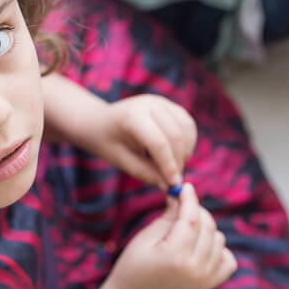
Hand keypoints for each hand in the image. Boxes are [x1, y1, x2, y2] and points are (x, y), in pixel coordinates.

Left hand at [79, 94, 196, 188]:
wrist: (100, 121)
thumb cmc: (108, 142)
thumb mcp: (121, 161)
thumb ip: (145, 172)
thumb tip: (169, 186)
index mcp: (132, 117)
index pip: (158, 142)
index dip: (168, 165)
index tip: (173, 184)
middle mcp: (149, 104)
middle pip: (176, 135)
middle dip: (178, 160)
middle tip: (173, 179)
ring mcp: (161, 102)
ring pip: (186, 128)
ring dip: (186, 151)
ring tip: (173, 166)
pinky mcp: (170, 105)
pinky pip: (188, 124)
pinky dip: (188, 142)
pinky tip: (177, 155)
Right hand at [106, 183, 236, 288]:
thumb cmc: (133, 265)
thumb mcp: (146, 237)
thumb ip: (168, 217)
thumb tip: (182, 195)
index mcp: (175, 256)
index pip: (191, 219)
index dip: (190, 199)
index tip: (186, 187)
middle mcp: (195, 269)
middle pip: (208, 228)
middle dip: (198, 211)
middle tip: (183, 206)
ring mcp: (204, 279)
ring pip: (219, 240)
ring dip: (207, 229)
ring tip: (187, 229)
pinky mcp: (208, 285)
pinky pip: (228, 261)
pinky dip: (219, 250)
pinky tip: (202, 246)